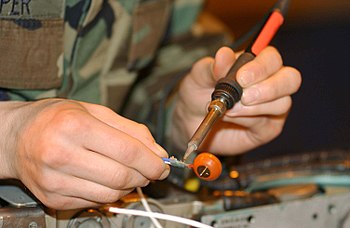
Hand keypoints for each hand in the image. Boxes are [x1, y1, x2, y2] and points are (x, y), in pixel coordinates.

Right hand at [0, 99, 168, 208]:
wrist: (16, 137)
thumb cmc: (56, 119)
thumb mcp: (95, 111)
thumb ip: (131, 130)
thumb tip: (158, 152)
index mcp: (74, 126)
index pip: (127, 151)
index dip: (152, 162)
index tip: (163, 165)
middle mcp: (61, 154)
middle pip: (121, 176)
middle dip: (145, 176)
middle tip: (149, 169)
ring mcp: (55, 180)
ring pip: (111, 194)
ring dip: (129, 186)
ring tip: (128, 172)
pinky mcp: (53, 198)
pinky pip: (95, 201)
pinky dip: (110, 193)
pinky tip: (106, 179)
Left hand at [172, 46, 301, 154]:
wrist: (191, 121)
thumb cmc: (198, 93)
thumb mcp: (198, 77)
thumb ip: (212, 67)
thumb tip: (224, 54)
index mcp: (255, 64)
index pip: (272, 58)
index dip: (261, 67)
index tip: (241, 78)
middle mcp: (270, 82)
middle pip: (290, 79)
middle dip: (269, 88)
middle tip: (244, 97)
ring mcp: (272, 106)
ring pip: (282, 103)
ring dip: (254, 108)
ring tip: (229, 110)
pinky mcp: (267, 128)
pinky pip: (267, 124)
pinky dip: (248, 120)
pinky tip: (232, 118)